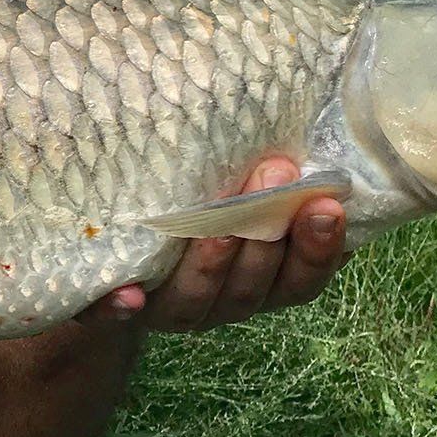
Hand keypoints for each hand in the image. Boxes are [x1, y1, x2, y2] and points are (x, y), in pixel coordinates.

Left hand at [78, 157, 353, 332]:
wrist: (118, 259)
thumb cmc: (198, 206)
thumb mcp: (241, 191)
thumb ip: (275, 177)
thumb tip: (313, 119)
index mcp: (260, 281)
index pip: (300, 279)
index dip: (318, 249)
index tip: (330, 204)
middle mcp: (218, 301)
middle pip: (251, 288)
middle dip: (267, 239)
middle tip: (276, 178)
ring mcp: (164, 307)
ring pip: (194, 299)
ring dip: (211, 264)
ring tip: (218, 230)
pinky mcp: (107, 308)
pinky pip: (110, 316)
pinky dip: (120, 309)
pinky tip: (129, 296)